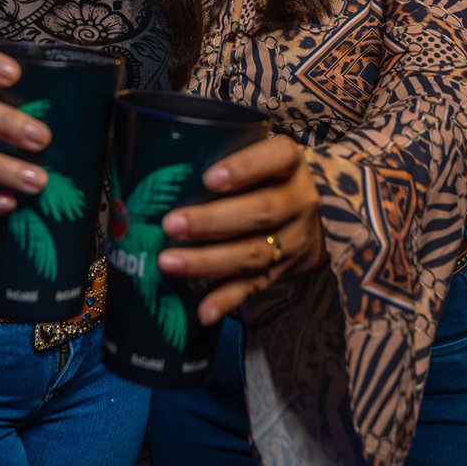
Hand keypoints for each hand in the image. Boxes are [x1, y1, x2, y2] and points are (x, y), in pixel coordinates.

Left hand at [156, 136, 325, 325]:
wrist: (316, 215)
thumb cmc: (264, 175)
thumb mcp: (257, 155)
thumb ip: (220, 153)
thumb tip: (151, 161)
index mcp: (290, 162)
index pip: (276, 157)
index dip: (244, 168)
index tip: (209, 178)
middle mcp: (298, 200)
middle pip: (261, 211)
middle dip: (212, 221)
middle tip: (170, 225)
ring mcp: (294, 239)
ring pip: (254, 252)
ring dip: (209, 261)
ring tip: (169, 262)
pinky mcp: (282, 271)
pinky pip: (254, 286)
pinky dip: (227, 300)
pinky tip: (203, 312)